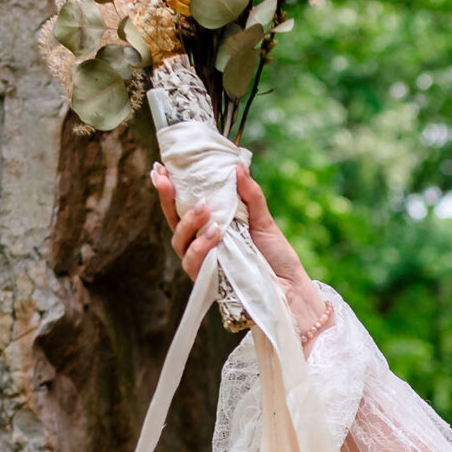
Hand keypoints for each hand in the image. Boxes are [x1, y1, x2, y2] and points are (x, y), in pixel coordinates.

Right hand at [151, 161, 323, 339]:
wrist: (290, 286)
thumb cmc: (275, 254)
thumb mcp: (263, 218)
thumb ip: (250, 194)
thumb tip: (238, 165)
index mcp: (211, 225)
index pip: (184, 205)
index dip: (170, 189)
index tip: (161, 167)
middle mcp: (201, 242)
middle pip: (174, 220)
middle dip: (166, 198)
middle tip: (165, 179)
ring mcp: (203, 261)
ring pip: (180, 241)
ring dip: (188, 222)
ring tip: (204, 208)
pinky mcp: (208, 279)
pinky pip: (193, 262)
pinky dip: (201, 246)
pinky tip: (214, 232)